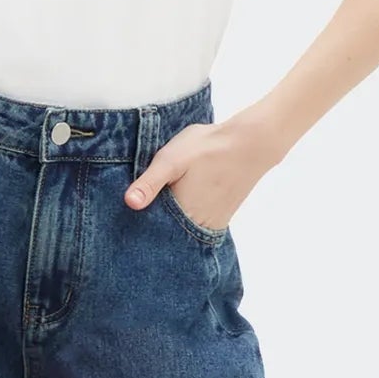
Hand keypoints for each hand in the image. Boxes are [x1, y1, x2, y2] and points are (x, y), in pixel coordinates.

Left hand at [123, 110, 278, 235]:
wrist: (250, 144)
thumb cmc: (208, 148)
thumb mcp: (171, 160)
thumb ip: (150, 182)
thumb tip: (129, 203)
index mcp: (181, 214)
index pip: (150, 229)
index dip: (138, 222)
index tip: (128, 215)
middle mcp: (196, 227)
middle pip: (166, 233)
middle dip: (154, 225)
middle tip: (147, 207)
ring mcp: (211, 225)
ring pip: (181, 231)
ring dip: (171, 224)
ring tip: (166, 204)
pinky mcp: (221, 219)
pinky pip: (196, 227)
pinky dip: (186, 220)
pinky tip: (183, 203)